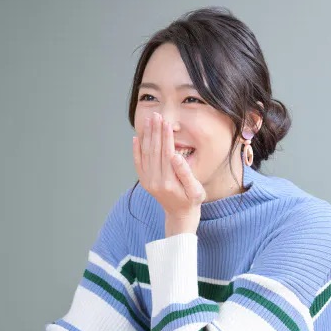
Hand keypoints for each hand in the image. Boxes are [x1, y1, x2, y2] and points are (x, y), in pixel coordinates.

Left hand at [132, 112, 205, 235]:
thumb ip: (185, 173)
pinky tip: (136, 137)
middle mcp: (155, 181)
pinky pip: (138, 163)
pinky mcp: (144, 181)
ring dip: (147, 136)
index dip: (166, 136)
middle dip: (155, 131)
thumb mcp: (195, 190)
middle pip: (154, 150)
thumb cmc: (191, 201)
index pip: (166, 153)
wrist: (179, 215)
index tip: (166, 122)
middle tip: (156, 115)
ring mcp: (147, 181)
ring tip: (149, 120)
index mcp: (168, 182)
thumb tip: (175, 155)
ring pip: (145, 154)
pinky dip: (136, 150)